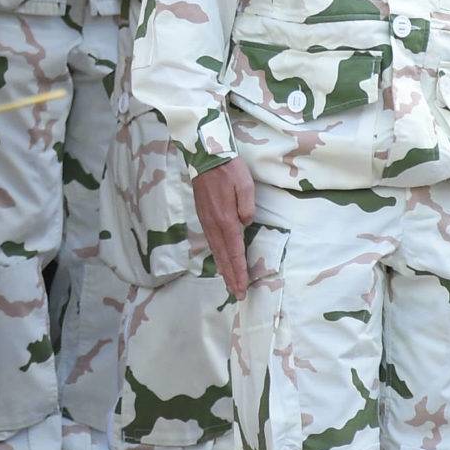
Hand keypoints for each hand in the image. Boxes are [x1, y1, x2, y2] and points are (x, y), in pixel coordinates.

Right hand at [192, 158, 256, 296]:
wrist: (206, 156)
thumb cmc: (229, 169)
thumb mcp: (245, 185)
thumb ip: (247, 207)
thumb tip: (245, 223)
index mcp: (227, 219)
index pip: (234, 251)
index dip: (239, 271)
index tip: (242, 287)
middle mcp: (214, 224)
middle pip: (223, 256)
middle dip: (230, 276)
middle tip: (236, 293)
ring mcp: (206, 220)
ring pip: (215, 250)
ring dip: (222, 268)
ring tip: (228, 282)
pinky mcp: (202, 215)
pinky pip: (210, 240)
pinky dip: (215, 254)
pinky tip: (218, 259)